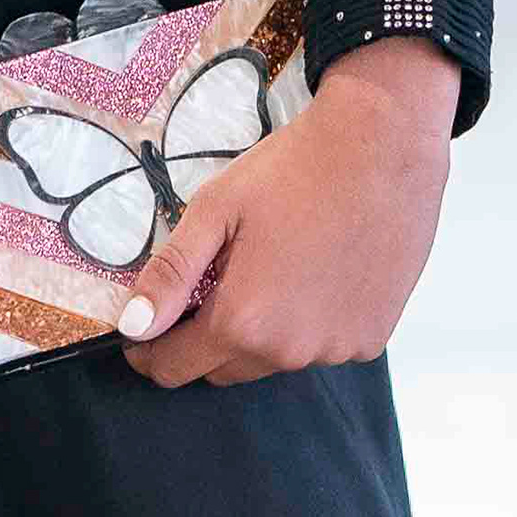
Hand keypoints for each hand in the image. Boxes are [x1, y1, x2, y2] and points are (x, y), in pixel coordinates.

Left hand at [111, 37, 458, 390]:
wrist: (384, 146)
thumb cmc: (295, 170)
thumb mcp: (215, 210)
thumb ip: (170, 274)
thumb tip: (133, 326)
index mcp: (242, 321)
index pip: (175, 367)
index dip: (151, 350)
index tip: (146, 330)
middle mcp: (289, 351)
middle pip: (222, 370)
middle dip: (204, 338)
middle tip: (214, 284)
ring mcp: (335, 350)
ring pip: (272, 361)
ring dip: (259, 334)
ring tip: (271, 272)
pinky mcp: (370, 339)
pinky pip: (320, 348)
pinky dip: (308, 325)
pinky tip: (316, 276)